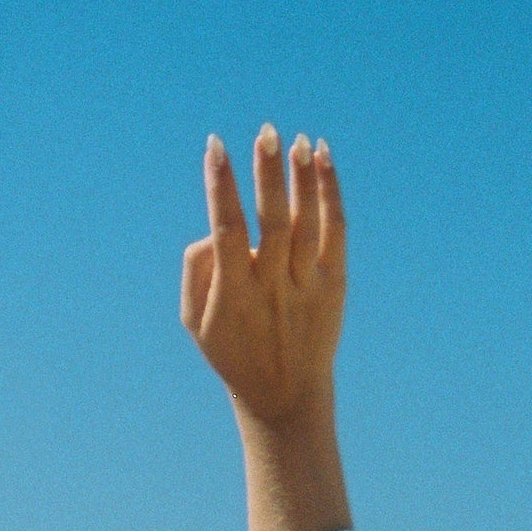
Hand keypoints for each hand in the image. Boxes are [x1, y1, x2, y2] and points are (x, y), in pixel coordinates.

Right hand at [181, 127, 344, 430]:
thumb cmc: (233, 351)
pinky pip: (335, 231)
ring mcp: (306, 288)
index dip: (219, 186)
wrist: (284, 398)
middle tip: (266, 132)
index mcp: (233, 297)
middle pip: (272, 223)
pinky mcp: (334, 285)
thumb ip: (196, 271)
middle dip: (267, 175)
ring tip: (296, 140)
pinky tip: (322, 156)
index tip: (215, 146)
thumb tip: (212, 226)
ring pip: (307, 224)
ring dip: (302, 178)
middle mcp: (272, 290)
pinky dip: (330, 192)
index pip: (225, 232)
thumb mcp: (196, 323)